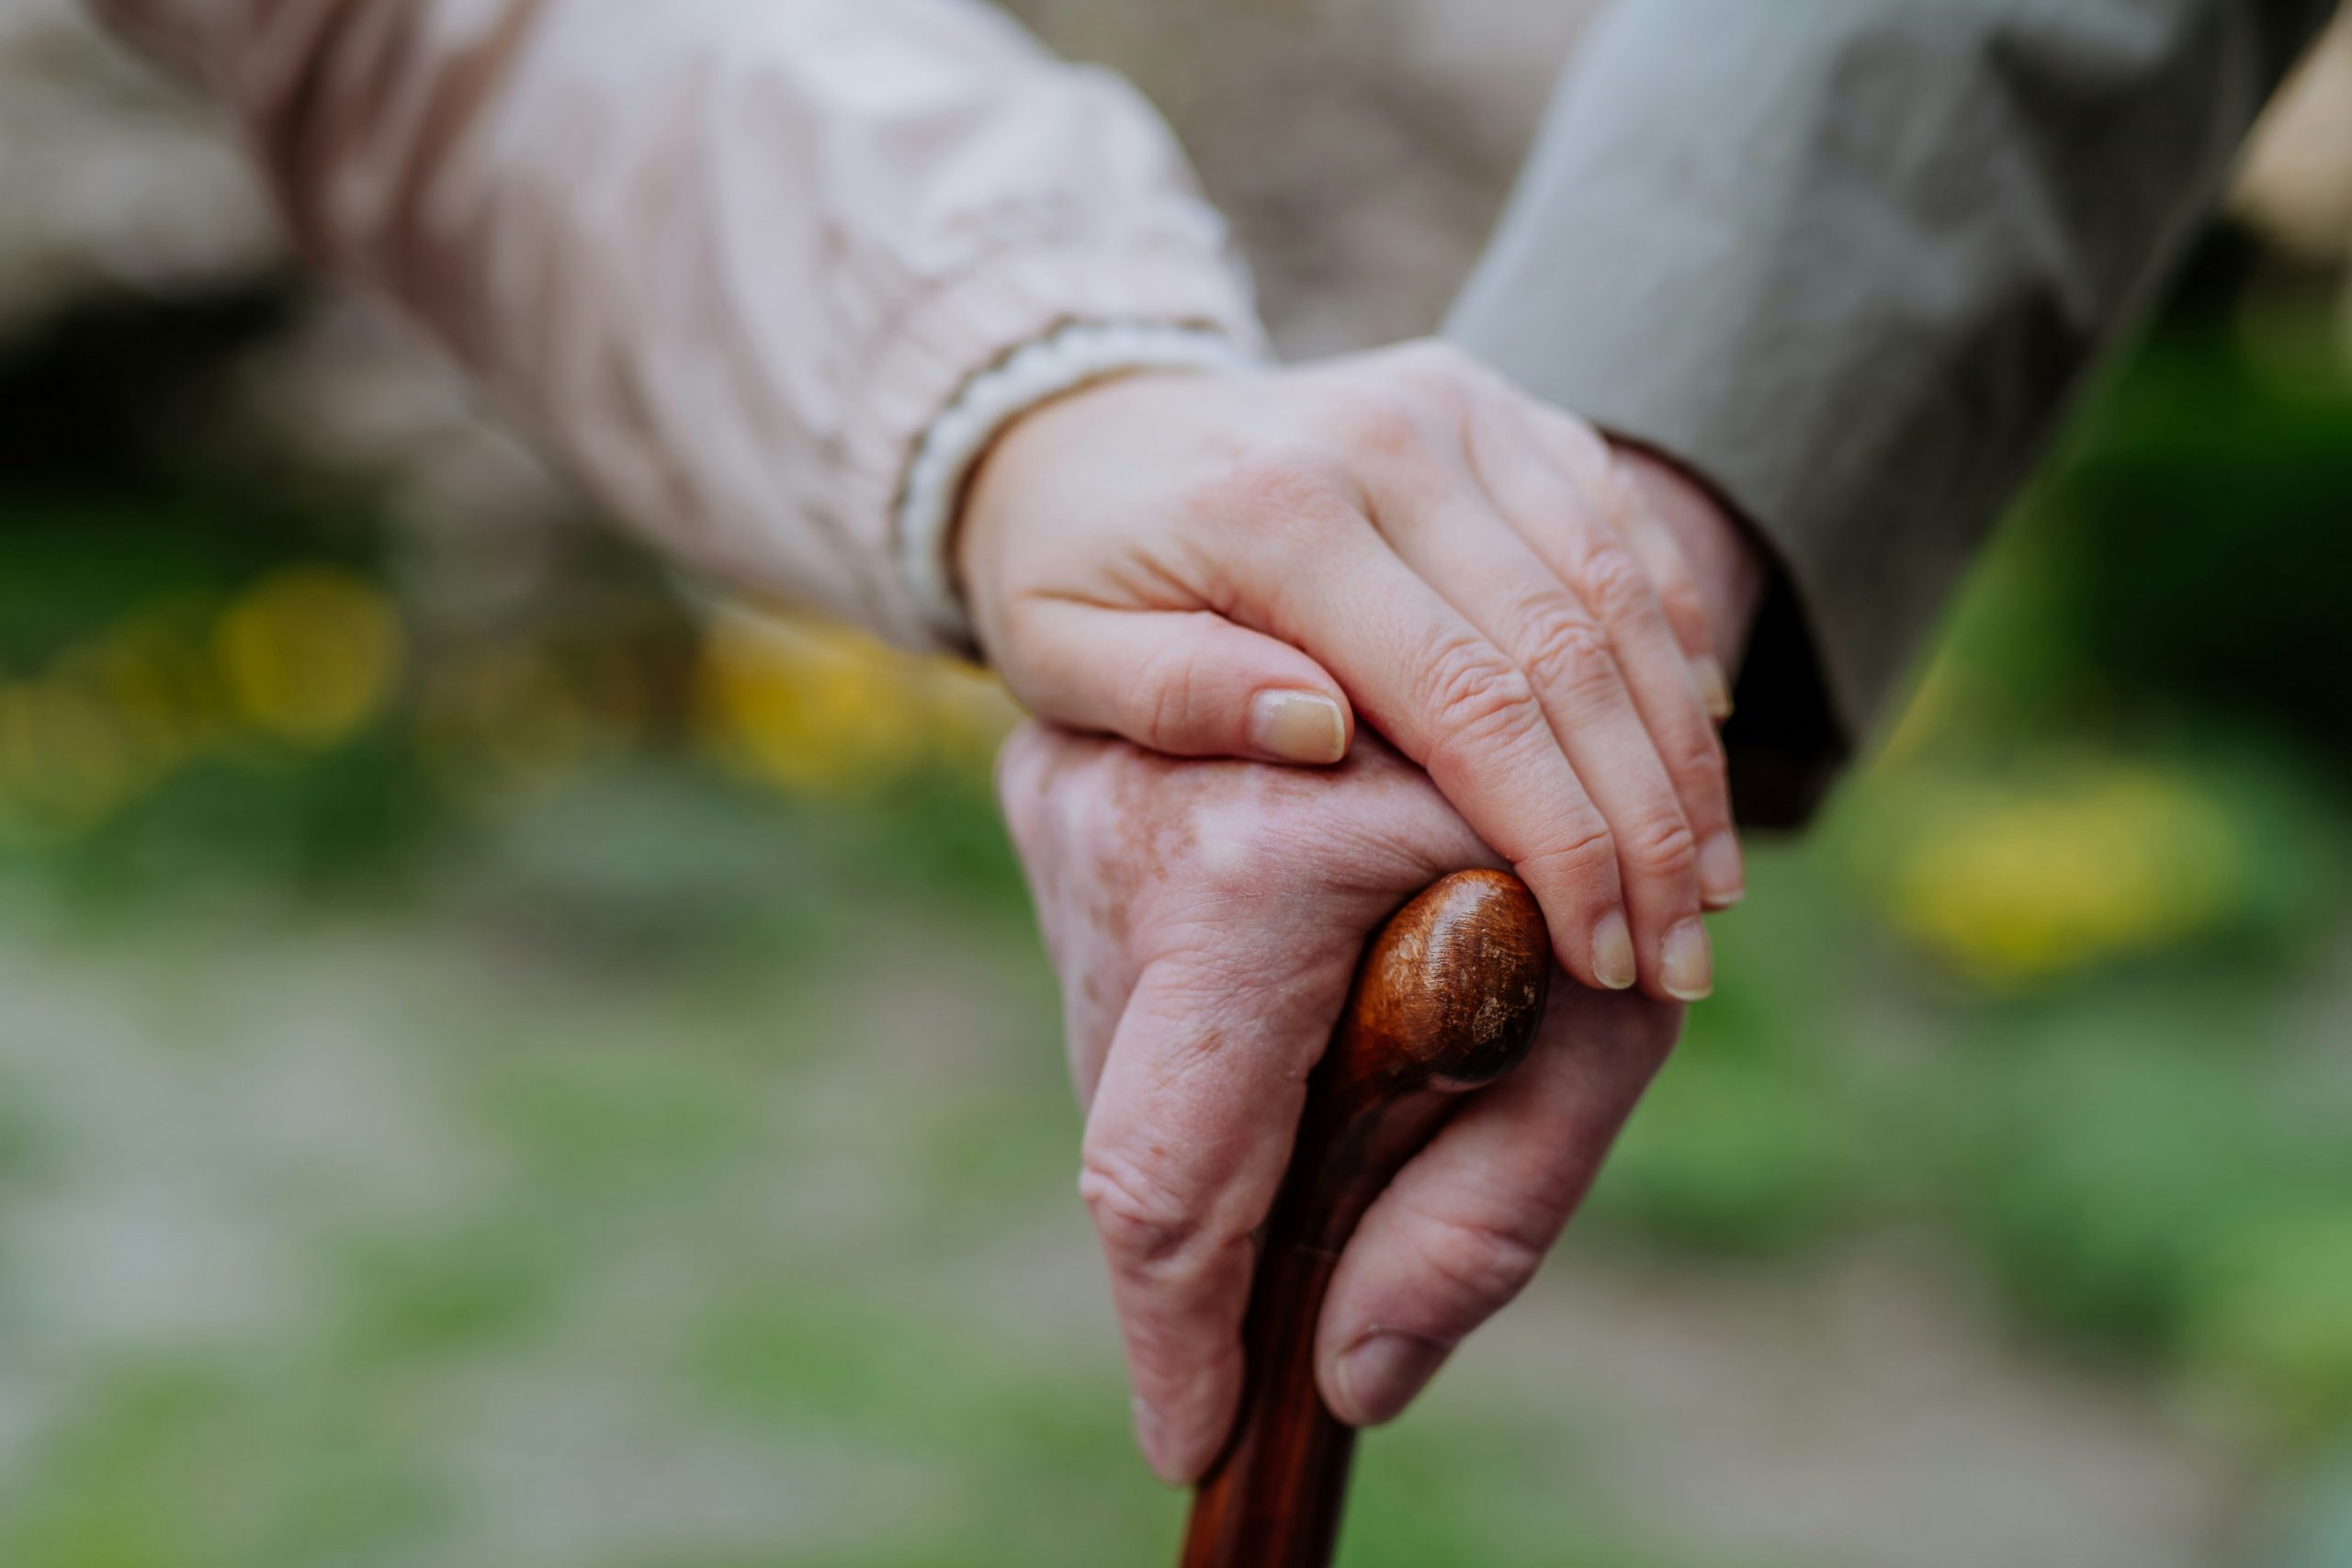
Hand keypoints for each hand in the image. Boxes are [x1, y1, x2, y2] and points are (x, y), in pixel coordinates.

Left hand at [963, 340, 1746, 1001]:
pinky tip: (1701, 757)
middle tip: (1683, 960)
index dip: (1556, 836)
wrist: (1078, 423)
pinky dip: (1676, 642)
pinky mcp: (1496, 406)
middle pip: (1571, 648)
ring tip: (1710, 890)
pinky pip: (1619, 526)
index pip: (1467, 695)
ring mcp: (1457, 409)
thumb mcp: (1062, 654)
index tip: (1602, 955)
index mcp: (1281, 511)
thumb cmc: (1068, 574)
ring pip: (1620, 590)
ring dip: (1684, 750)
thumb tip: (1324, 733)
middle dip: (1645, 820)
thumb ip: (1178, 695)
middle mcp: (1391, 438)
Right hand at [998, 722, 1686, 1482]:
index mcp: (1263, 875)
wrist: (1498, 632)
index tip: (1192, 1443)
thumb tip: (1350, 1377)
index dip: (1176, 1338)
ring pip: (1113, 1064)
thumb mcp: (1604, 1032)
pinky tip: (1285, 1008)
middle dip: (1208, 1241)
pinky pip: (1105, 988)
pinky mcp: (1046, 777)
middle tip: (1291, 1277)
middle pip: (1132, 1129)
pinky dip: (1186, 1045)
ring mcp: (1070, 790)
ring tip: (1337, 1068)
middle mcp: (1132, 821)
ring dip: (1210, 1127)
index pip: (1167, 1174)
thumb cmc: (1585, 848)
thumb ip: (1494, 1213)